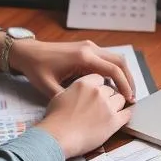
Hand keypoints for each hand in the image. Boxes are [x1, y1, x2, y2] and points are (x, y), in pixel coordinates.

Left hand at [9, 39, 136, 103]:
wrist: (27, 52)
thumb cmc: (37, 69)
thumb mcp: (50, 88)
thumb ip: (69, 98)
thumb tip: (86, 113)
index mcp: (83, 57)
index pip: (113, 70)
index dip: (124, 85)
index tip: (130, 99)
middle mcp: (89, 48)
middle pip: (120, 61)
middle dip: (129, 79)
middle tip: (132, 97)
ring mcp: (88, 47)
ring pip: (115, 58)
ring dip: (123, 74)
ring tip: (125, 92)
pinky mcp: (86, 49)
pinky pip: (106, 58)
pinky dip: (113, 70)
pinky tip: (111, 85)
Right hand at [36, 74, 131, 156]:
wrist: (58, 137)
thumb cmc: (55, 120)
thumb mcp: (60, 96)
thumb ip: (74, 90)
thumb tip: (78, 92)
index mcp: (85, 84)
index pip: (100, 78)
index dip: (99, 86)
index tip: (98, 92)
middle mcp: (98, 92)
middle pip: (111, 89)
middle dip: (107, 97)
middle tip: (102, 105)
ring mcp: (107, 106)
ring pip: (121, 99)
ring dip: (116, 105)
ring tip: (109, 112)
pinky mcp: (114, 121)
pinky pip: (127, 114)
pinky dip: (126, 115)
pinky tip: (122, 117)